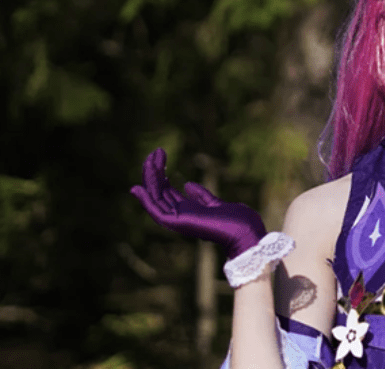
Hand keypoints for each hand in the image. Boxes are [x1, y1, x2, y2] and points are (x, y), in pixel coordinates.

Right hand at [130, 148, 265, 259]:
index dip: (161, 175)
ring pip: (156, 198)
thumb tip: (188, 184)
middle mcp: (181, 216)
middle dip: (155, 172)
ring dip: (150, 178)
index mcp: (190, 212)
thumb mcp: (217, 203)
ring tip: (149, 159)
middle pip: (160, 192)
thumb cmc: (238, 221)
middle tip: (155, 152)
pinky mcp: (178, 223)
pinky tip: (138, 187)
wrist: (246, 232)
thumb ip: (202, 196)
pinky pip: (156, 212)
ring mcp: (178, 220)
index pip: (168, 193)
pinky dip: (146, 200)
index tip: (159, 157)